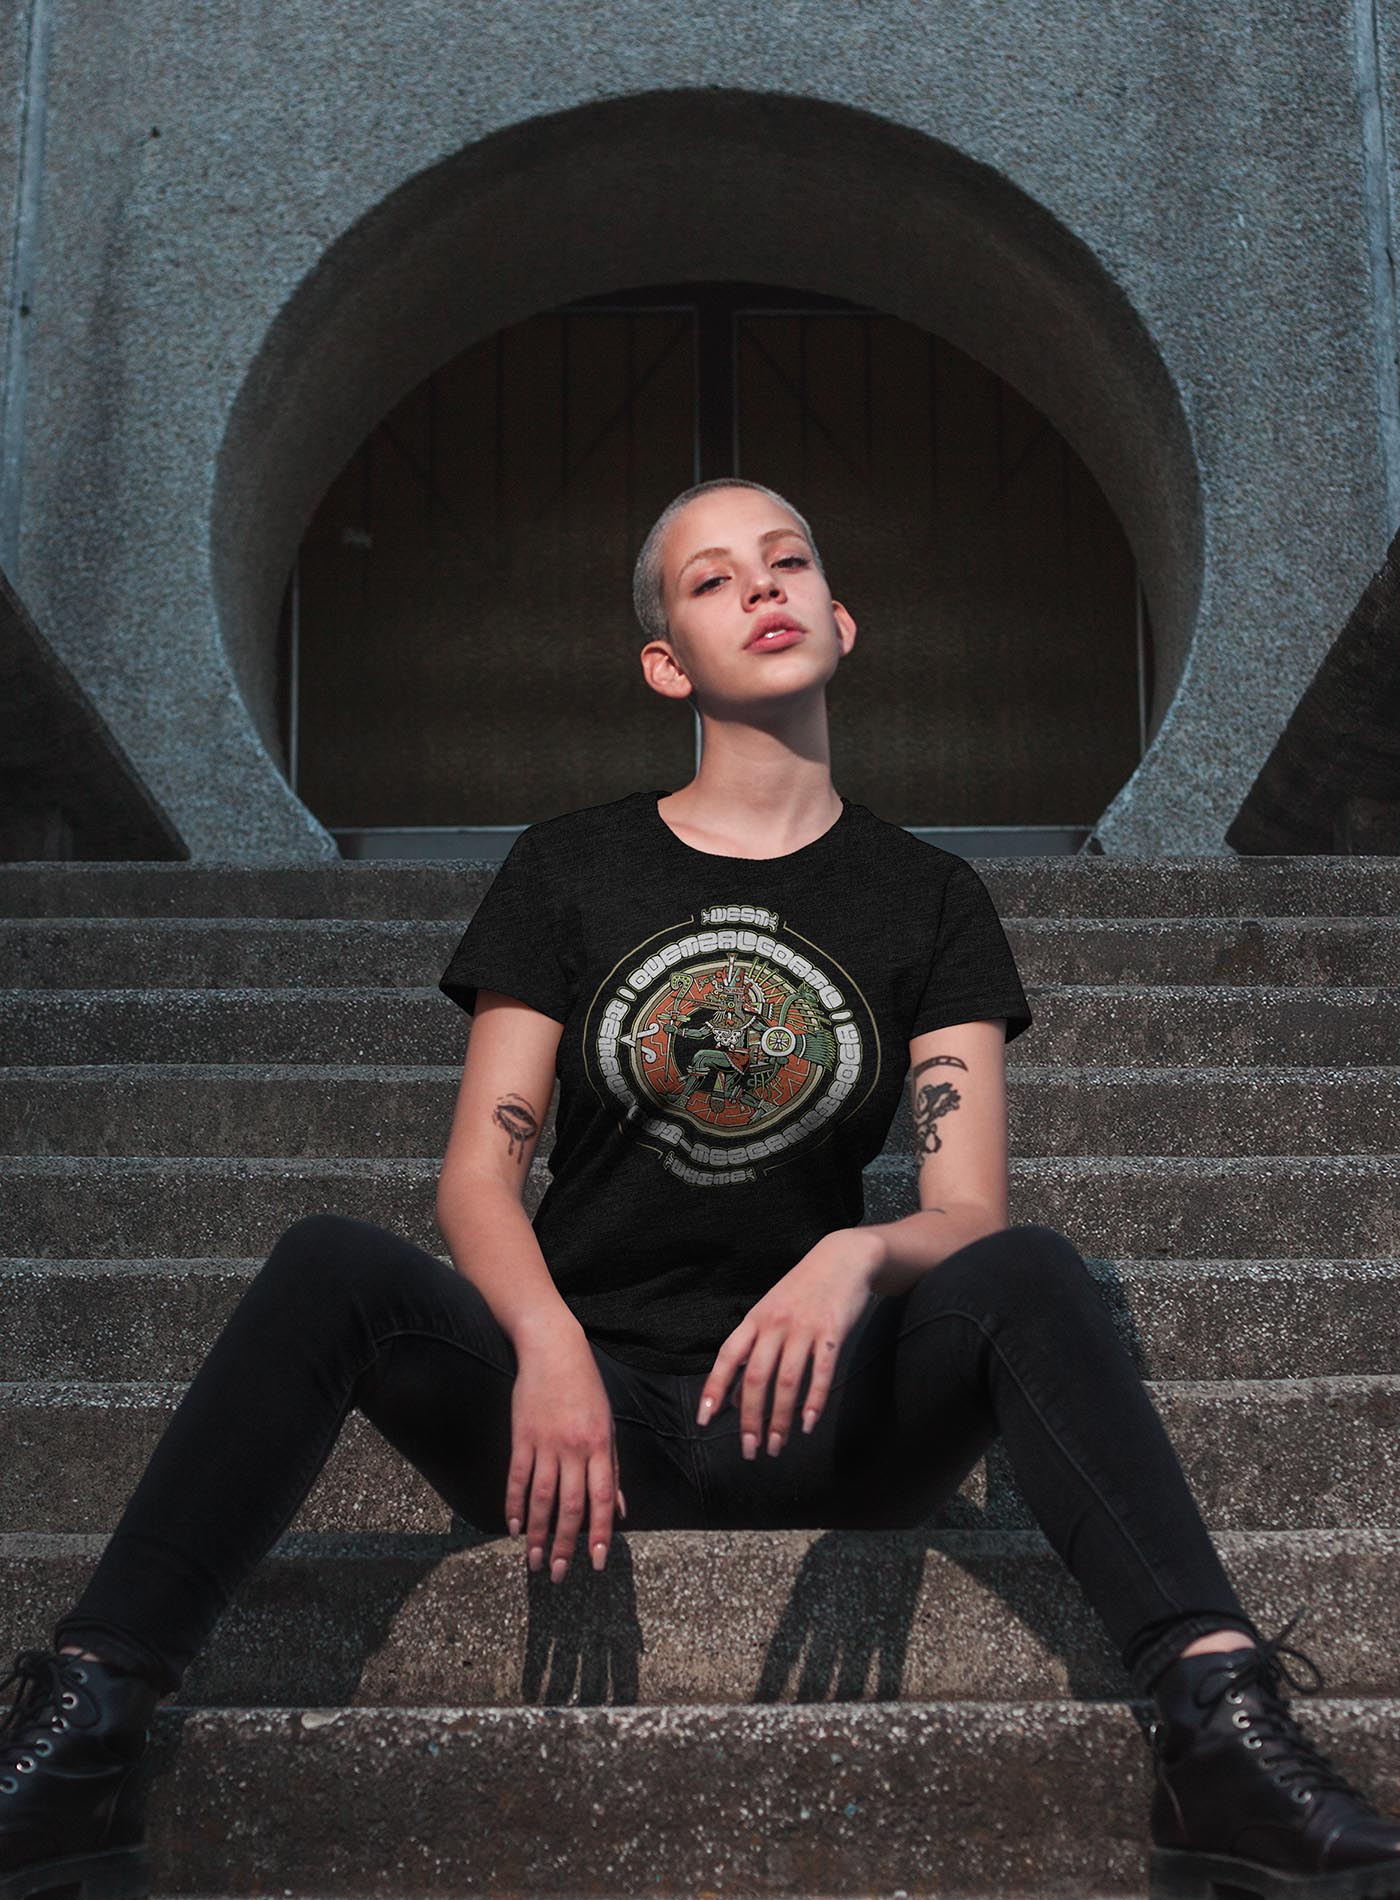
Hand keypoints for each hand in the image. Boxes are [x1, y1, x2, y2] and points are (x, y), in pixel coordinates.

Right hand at [506, 1331, 625, 1580]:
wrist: (554, 1349)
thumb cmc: (586, 1388)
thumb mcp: (608, 1425)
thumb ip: (613, 1469)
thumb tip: (620, 1511)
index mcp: (600, 1445)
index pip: (601, 1498)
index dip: (600, 1533)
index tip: (596, 1563)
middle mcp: (574, 1447)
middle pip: (570, 1504)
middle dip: (564, 1544)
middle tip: (558, 1574)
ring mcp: (546, 1442)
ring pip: (541, 1497)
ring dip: (537, 1532)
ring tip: (532, 1561)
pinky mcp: (522, 1436)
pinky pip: (517, 1476)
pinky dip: (514, 1504)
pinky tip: (513, 1527)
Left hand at [693, 1229, 882, 1457]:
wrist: (842, 1258)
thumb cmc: (801, 1290)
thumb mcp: (770, 1311)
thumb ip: (752, 1348)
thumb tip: (733, 1393)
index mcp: (755, 1319)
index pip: (728, 1357)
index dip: (714, 1388)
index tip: (704, 1419)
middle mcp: (776, 1324)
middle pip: (756, 1377)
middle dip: (750, 1417)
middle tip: (750, 1449)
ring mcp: (805, 1328)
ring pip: (787, 1381)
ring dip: (780, 1418)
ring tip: (777, 1445)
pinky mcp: (833, 1332)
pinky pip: (822, 1372)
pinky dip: (814, 1401)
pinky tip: (807, 1424)